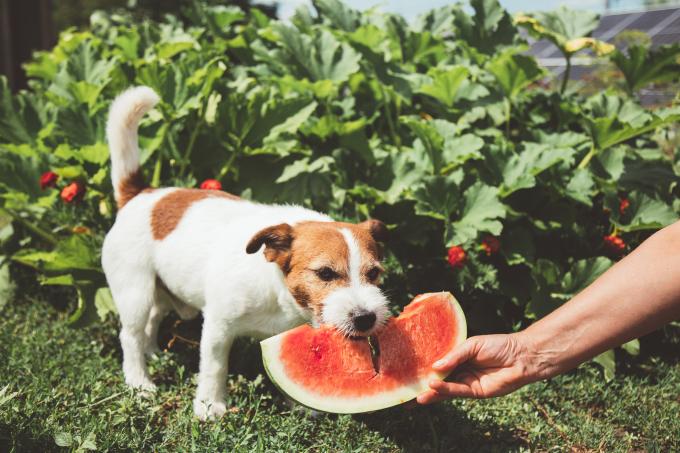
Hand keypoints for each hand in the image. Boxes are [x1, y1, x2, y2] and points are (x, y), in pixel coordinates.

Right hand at [417, 333, 539, 403]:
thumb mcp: (472, 345)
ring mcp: (467, 382)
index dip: (424, 367)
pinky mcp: (476, 392)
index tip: (408, 371)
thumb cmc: (499, 345)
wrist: (521, 356)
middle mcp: (461, 370)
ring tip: (416, 396)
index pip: (438, 363)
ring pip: (446, 389)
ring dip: (431, 392)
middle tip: (406, 391)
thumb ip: (454, 356)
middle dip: (423, 385)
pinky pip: (457, 391)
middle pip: (439, 379)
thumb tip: (434, 367)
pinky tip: (433, 387)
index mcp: (458, 357)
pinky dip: (445, 390)